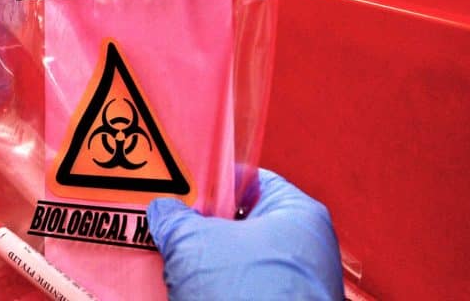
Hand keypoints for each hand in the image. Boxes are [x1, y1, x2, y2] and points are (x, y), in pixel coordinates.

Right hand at [147, 169, 343, 299]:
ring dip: (206, 267)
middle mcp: (305, 250)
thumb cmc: (253, 296)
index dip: (215, 182)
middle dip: (204, 230)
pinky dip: (216, 292)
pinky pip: (242, 292)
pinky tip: (190, 295)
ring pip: (239, 264)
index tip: (187, 189)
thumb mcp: (194, 243)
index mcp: (299, 215)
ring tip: (176, 268)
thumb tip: (164, 211)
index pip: (253, 181)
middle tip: (174, 230)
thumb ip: (174, 219)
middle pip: (243, 225)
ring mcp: (296, 287)